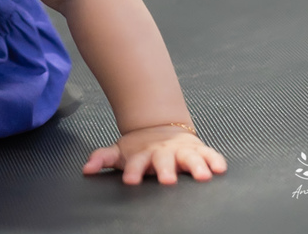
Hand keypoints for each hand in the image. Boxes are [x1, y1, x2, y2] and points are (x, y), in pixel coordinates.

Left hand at [83, 125, 227, 184]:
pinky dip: (215, 160)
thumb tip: (86, 168)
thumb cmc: (139, 147)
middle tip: (167, 180)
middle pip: (164, 161)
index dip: (133, 172)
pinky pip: (210, 154)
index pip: (136, 163)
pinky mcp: (198, 150)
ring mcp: (182, 151)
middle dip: (166, 170)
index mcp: (143, 154)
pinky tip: (220, 169)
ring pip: (190, 158)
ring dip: (196, 166)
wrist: (159, 127)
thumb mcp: (120, 151)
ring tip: (202, 176)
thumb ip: (104, 158)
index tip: (130, 181)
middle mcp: (164, 152)